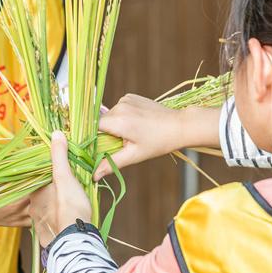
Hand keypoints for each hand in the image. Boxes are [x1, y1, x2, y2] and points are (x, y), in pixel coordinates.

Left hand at [29, 132, 91, 246]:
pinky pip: (52, 226)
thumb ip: (59, 155)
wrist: (75, 238)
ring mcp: (39, 223)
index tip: (63, 178)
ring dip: (57, 210)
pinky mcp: (47, 236)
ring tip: (70, 208)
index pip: (41, 180)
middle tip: (69, 194)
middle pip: (44, 196)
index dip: (52, 177)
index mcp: (36, 192)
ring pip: (48, 212)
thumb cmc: (70, 205)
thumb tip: (56, 133)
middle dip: (55, 195)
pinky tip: (68, 222)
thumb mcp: (65, 176)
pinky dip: (59, 223)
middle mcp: (33, 207)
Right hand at [94, 97, 220, 179]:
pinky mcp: (130, 97)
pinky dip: (122, 117)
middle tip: (121, 144)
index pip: (92, 129)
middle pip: (100, 122)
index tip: (100, 149)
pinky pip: (118, 108)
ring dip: (114, 126)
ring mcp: (125, 99)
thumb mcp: (134, 155)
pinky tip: (135, 124)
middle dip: (104, 134)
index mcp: (118, 121)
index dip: (93, 140)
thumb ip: (111, 163)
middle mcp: (119, 106)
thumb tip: (94, 175)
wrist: (179, 125)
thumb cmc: (159, 142)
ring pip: (109, 115)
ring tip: (132, 134)